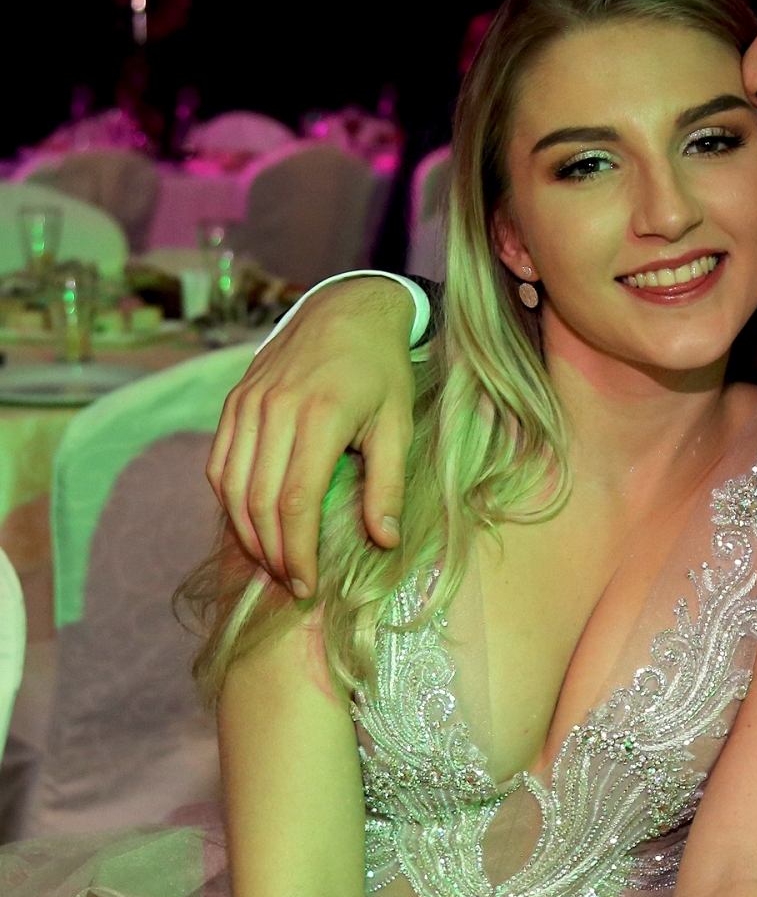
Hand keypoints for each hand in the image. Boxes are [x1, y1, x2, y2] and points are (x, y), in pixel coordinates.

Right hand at [207, 278, 415, 596]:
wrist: (346, 310)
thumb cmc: (381, 370)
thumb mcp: (397, 425)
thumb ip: (388, 485)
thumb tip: (384, 541)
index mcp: (319, 418)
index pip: (295, 503)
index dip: (298, 552)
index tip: (307, 586)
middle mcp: (274, 411)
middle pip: (258, 501)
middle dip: (272, 553)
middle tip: (291, 584)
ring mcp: (247, 404)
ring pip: (231, 486)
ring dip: (246, 533)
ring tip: (271, 562)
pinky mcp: (233, 401)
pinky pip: (219, 462)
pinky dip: (229, 500)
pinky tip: (249, 523)